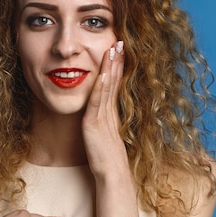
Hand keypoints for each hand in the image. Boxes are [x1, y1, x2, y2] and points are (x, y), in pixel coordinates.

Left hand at [82, 41, 129, 177]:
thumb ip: (101, 123)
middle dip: (116, 60)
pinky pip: (98, 102)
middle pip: (114, 81)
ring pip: (108, 87)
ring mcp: (103, 117)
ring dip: (110, 67)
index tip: (119, 50)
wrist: (112, 174)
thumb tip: (97, 115)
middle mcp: (109, 111)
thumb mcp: (103, 136)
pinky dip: (101, 86)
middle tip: (120, 41)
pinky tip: (102, 73)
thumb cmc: (106, 159)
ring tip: (113, 49)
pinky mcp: (95, 124)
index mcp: (111, 113)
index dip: (117, 67)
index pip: (114, 84)